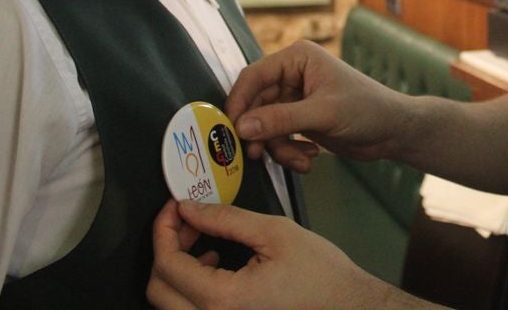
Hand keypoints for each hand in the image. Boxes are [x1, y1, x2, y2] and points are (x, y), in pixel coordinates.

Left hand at [147, 200, 405, 309]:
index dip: (164, 230)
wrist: (348, 305)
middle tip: (187, 222)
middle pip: (159, 289)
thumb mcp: (275, 233)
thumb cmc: (322, 276)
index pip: (168, 265)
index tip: (174, 209)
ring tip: (203, 242)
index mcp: (224, 299)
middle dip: (167, 249)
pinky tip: (214, 265)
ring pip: (171, 305)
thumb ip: (226, 219)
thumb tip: (190, 209)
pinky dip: (191, 288)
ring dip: (177, 269)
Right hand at [226, 40, 407, 170]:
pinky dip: (289, 152)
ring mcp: (295, 98)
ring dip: (279, 148)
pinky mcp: (299, 119)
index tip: (229, 128)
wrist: (393, 131)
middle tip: (258, 155)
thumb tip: (243, 127)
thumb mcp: (323, 114)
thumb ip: (281, 119)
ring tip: (301, 160)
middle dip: (261, 133)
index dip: (238, 102)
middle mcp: (293, 75)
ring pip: (265, 126)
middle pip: (256, 105)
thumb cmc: (367, 110)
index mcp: (297, 58)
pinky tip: (310, 159)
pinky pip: (278, 137)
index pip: (254, 76)